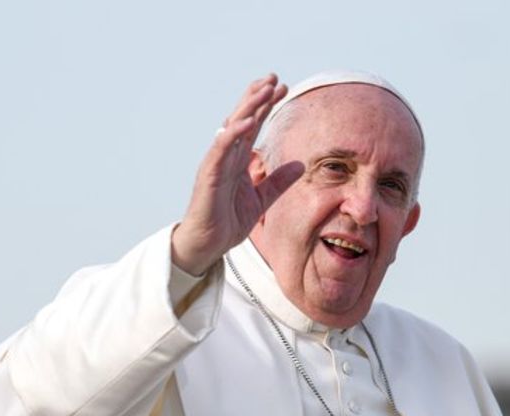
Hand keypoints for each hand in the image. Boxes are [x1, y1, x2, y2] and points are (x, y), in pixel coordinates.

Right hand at [170, 74, 304, 275]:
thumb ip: (279, 182)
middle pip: (242, 119)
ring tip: (264, 89)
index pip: (252, 125)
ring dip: (248, 107)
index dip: (266, 106)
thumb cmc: (227, 222)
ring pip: (232, 128)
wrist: (207, 244)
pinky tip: (246, 120)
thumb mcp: (261, 200)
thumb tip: (302, 165)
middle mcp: (225, 156)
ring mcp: (216, 163)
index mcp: (237, 160)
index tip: (283, 88)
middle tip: (274, 78)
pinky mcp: (209, 175)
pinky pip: (221, 149)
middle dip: (257, 97)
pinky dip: (233, 134)